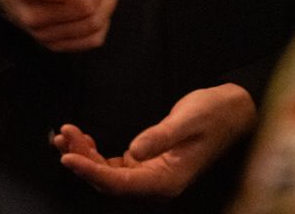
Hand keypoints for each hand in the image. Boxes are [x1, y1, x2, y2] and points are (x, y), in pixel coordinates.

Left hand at [54, 83, 256, 198]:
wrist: (232, 110)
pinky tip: (86, 139)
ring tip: (67, 134)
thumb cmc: (213, 114)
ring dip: (87, 155)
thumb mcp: (188, 121)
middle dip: (83, 160)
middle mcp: (157, 183)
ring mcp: (153, 174)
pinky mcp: (150, 162)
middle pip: (110, 181)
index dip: (91, 171)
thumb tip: (132, 152)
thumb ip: (161, 136)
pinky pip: (117, 165)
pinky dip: (98, 153)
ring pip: (110, 173)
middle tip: (62, 136)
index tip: (68, 157)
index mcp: (167, 180)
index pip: (120, 183)